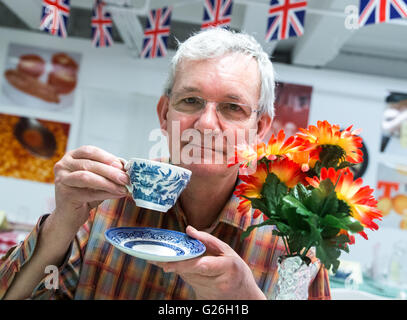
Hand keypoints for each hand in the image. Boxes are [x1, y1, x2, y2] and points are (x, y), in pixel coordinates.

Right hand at [53, 145, 128, 234]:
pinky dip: (106, 194)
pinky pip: (88, 193)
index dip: (106, 157)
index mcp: (71, 157)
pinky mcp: (65, 194)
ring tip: (123, 188)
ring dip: (108, 183)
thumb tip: (125, 168)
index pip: (89, 151)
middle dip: (110, 171)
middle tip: (125, 178)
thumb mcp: (97, 178)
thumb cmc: (85, 193)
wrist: (70, 214)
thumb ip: (107, 171)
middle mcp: (63, 166)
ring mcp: (62, 180)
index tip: (121, 165)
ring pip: (87, 177)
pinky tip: (117, 194)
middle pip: (89, 164)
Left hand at [151, 226, 265, 299]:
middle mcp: (219, 284)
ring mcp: (211, 294)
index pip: (201, 266)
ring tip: (179, 259)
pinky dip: (186, 275)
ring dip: (181, 268)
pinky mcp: (204, 300)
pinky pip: (190, 285)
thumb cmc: (237, 270)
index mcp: (228, 267)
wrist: (244, 296)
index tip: (166, 264)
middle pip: (190, 272)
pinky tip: (188, 270)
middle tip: (157, 257)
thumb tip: (189, 230)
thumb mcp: (228, 251)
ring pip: (187, 279)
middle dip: (176, 263)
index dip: (183, 264)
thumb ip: (208, 240)